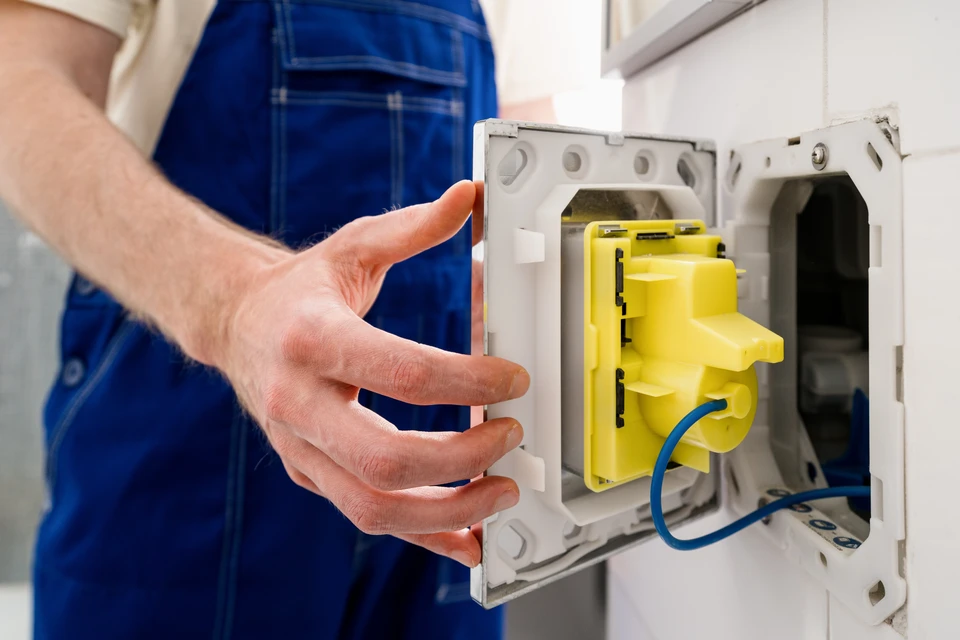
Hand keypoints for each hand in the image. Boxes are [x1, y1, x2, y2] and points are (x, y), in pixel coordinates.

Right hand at [214, 181, 528, 566]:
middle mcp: (297, 402)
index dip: (470, 382)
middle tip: (510, 438)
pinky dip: (423, 535)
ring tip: (502, 493)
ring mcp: (300, 447)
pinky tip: (468, 537)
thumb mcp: (352, 247)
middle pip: (384, 460)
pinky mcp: (310, 473)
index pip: (402, 373)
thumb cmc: (300, 289)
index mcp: (312, 338)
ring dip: (448, 511)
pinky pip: (367, 518)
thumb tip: (471, 197)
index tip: (515, 379)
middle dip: (461, 459)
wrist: (236, 326)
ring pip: (373, 508)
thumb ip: (413, 227)